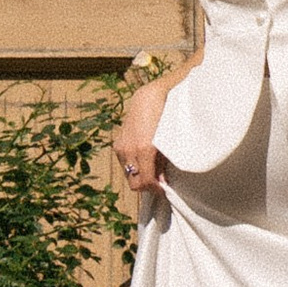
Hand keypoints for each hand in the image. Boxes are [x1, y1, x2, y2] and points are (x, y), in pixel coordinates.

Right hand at [114, 74, 173, 195]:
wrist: (149, 96)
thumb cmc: (165, 115)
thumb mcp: (168, 140)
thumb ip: (163, 163)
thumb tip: (161, 181)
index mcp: (144, 148)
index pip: (146, 181)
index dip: (156, 189)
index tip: (164, 190)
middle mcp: (130, 149)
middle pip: (134, 182)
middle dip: (147, 186)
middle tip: (160, 183)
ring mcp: (122, 146)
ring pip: (129, 174)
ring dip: (140, 176)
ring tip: (154, 170)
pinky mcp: (118, 143)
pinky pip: (125, 163)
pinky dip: (134, 166)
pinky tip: (144, 160)